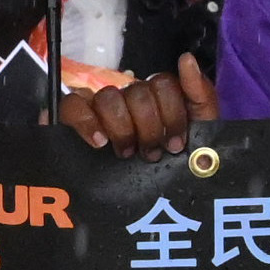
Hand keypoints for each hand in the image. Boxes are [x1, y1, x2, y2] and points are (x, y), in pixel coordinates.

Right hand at [56, 52, 211, 158]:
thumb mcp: (198, 133)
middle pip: (137, 92)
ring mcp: (97, 108)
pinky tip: (99, 142)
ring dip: (122, 128)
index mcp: (155, 99)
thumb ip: (200, 95)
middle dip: (150, 127)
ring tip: (126, 154)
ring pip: (108, 97)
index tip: (176, 143)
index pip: (162, 83)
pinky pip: (72, 105)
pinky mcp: (69, 121)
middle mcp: (126, 99)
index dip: (172, 113)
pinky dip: (87, 121)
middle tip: (151, 153)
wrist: (149, 209)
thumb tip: (186, 59)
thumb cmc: (172, 169)